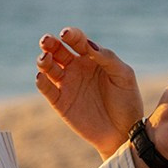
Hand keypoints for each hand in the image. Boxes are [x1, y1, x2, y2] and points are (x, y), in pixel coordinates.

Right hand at [35, 27, 141, 154]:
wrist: (124, 132)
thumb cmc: (127, 102)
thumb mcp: (124, 76)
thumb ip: (108, 58)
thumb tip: (89, 45)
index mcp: (92, 58)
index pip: (78, 41)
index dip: (71, 35)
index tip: (66, 34)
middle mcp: (76, 68)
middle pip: (57, 50)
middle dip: (50, 43)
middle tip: (46, 40)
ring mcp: (67, 85)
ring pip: (48, 67)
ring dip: (43, 60)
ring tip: (45, 59)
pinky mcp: (60, 102)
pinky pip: (46, 89)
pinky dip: (41, 81)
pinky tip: (41, 77)